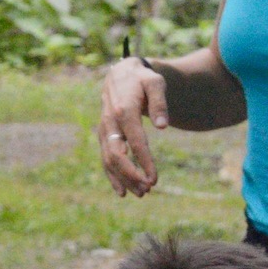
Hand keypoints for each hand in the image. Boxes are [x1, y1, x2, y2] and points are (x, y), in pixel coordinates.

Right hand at [95, 56, 166, 195]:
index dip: (144, 161)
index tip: (154, 179)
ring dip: (123, 178)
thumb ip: (159, 103)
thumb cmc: (142, 79)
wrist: (121, 74)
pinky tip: (122, 192)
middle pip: (116, 154)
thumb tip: (163, 126)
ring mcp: (104, 130)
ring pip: (109, 159)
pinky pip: (105, 158)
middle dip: (131, 175)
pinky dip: (112, 176)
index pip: (135, 141)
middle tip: (148, 189)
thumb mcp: (155, 83)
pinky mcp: (103, 136)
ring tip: (141, 193)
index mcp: (123, 110)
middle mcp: (109, 122)